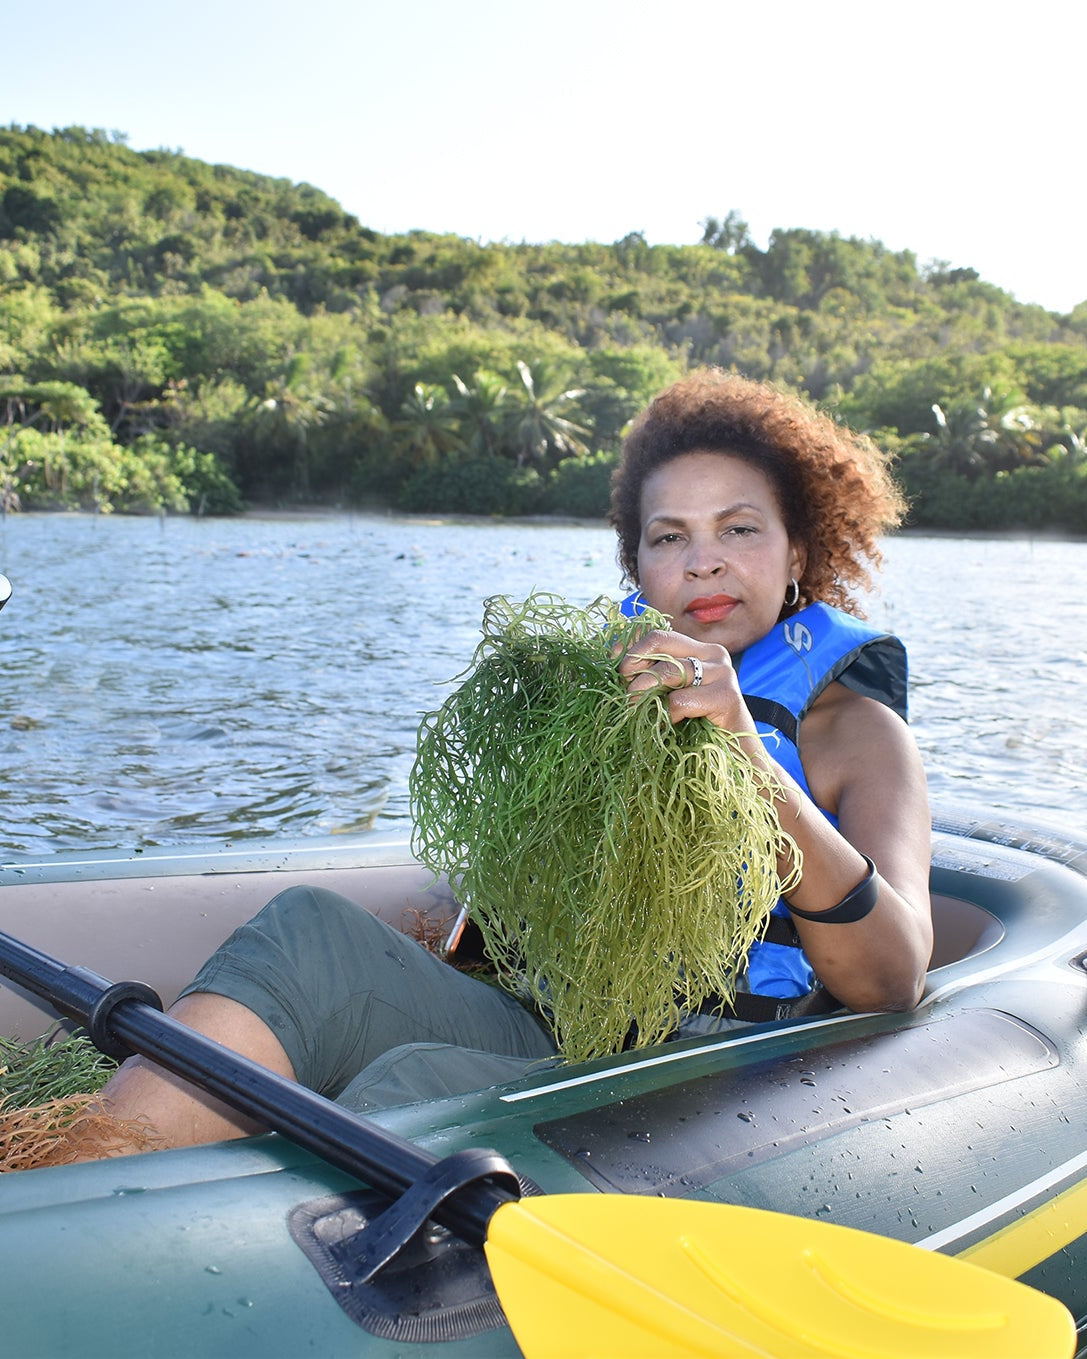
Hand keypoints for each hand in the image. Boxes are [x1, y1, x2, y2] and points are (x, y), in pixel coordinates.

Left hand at [615, 629, 753, 731]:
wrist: (737, 759)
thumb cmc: (699, 728)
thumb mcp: (669, 696)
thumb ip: (650, 676)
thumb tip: (615, 656)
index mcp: (699, 650)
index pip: (658, 634)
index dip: (631, 649)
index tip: (618, 672)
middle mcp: (713, 654)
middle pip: (660, 641)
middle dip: (634, 665)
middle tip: (627, 693)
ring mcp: (723, 672)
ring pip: (667, 671)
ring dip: (644, 695)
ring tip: (639, 713)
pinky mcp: (727, 696)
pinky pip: (681, 700)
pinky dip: (669, 715)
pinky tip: (672, 726)